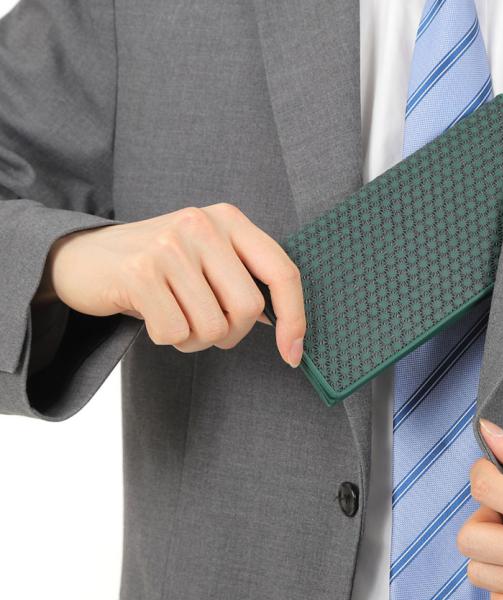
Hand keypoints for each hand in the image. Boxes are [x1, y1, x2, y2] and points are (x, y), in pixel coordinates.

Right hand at [38, 204, 305, 362]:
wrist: (85, 258)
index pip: (283, 271)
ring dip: (194, 339)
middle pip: (249, 308)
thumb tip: (286, 327)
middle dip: (230, 334)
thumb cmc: (159, 268)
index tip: (292, 354)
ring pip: (212, 327)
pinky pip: (175, 333)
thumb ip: (245, 280)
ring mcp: (171, 245)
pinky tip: (151, 315)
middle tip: (204, 326)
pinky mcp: (140, 271)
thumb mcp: (208, 258)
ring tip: (172, 315)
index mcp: (230, 220)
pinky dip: (167, 338)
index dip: (295, 318)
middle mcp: (203, 225)